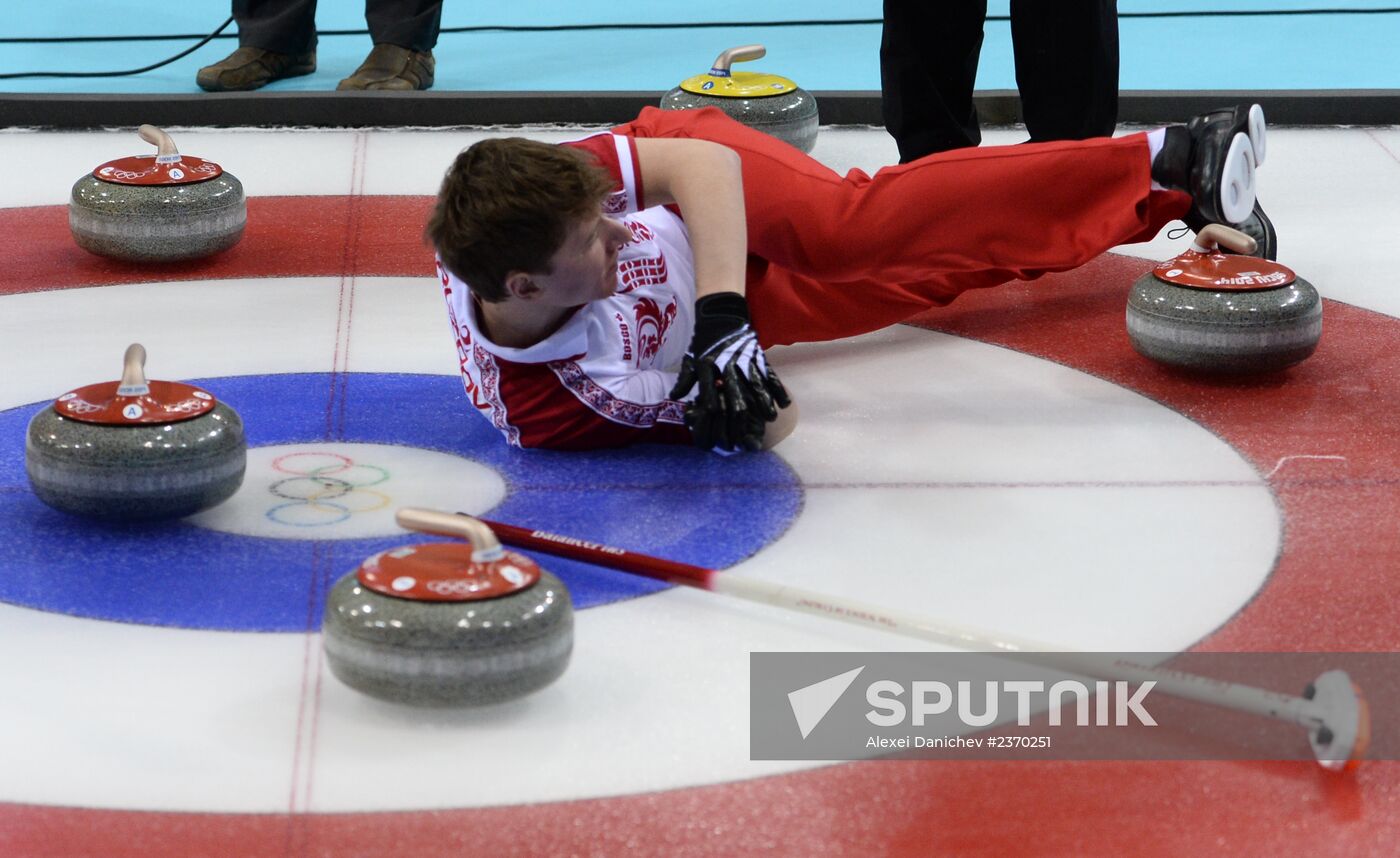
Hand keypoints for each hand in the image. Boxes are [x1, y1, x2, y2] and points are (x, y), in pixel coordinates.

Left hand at [669, 292, 789, 452]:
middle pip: (736, 400)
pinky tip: (783, 404)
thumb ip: (684, 380)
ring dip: (763, 406)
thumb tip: (675, 398)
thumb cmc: (704, 341)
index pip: (711, 399)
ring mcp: (745, 363)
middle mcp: (727, 368)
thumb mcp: (690, 359)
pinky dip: (778, 390)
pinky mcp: (758, 358)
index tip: (717, 433)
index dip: (714, 417)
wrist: (722, 315)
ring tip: (768, 419)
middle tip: (744, 436)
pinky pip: (771, 377)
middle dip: (740, 421)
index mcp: (708, 369)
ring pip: (757, 389)